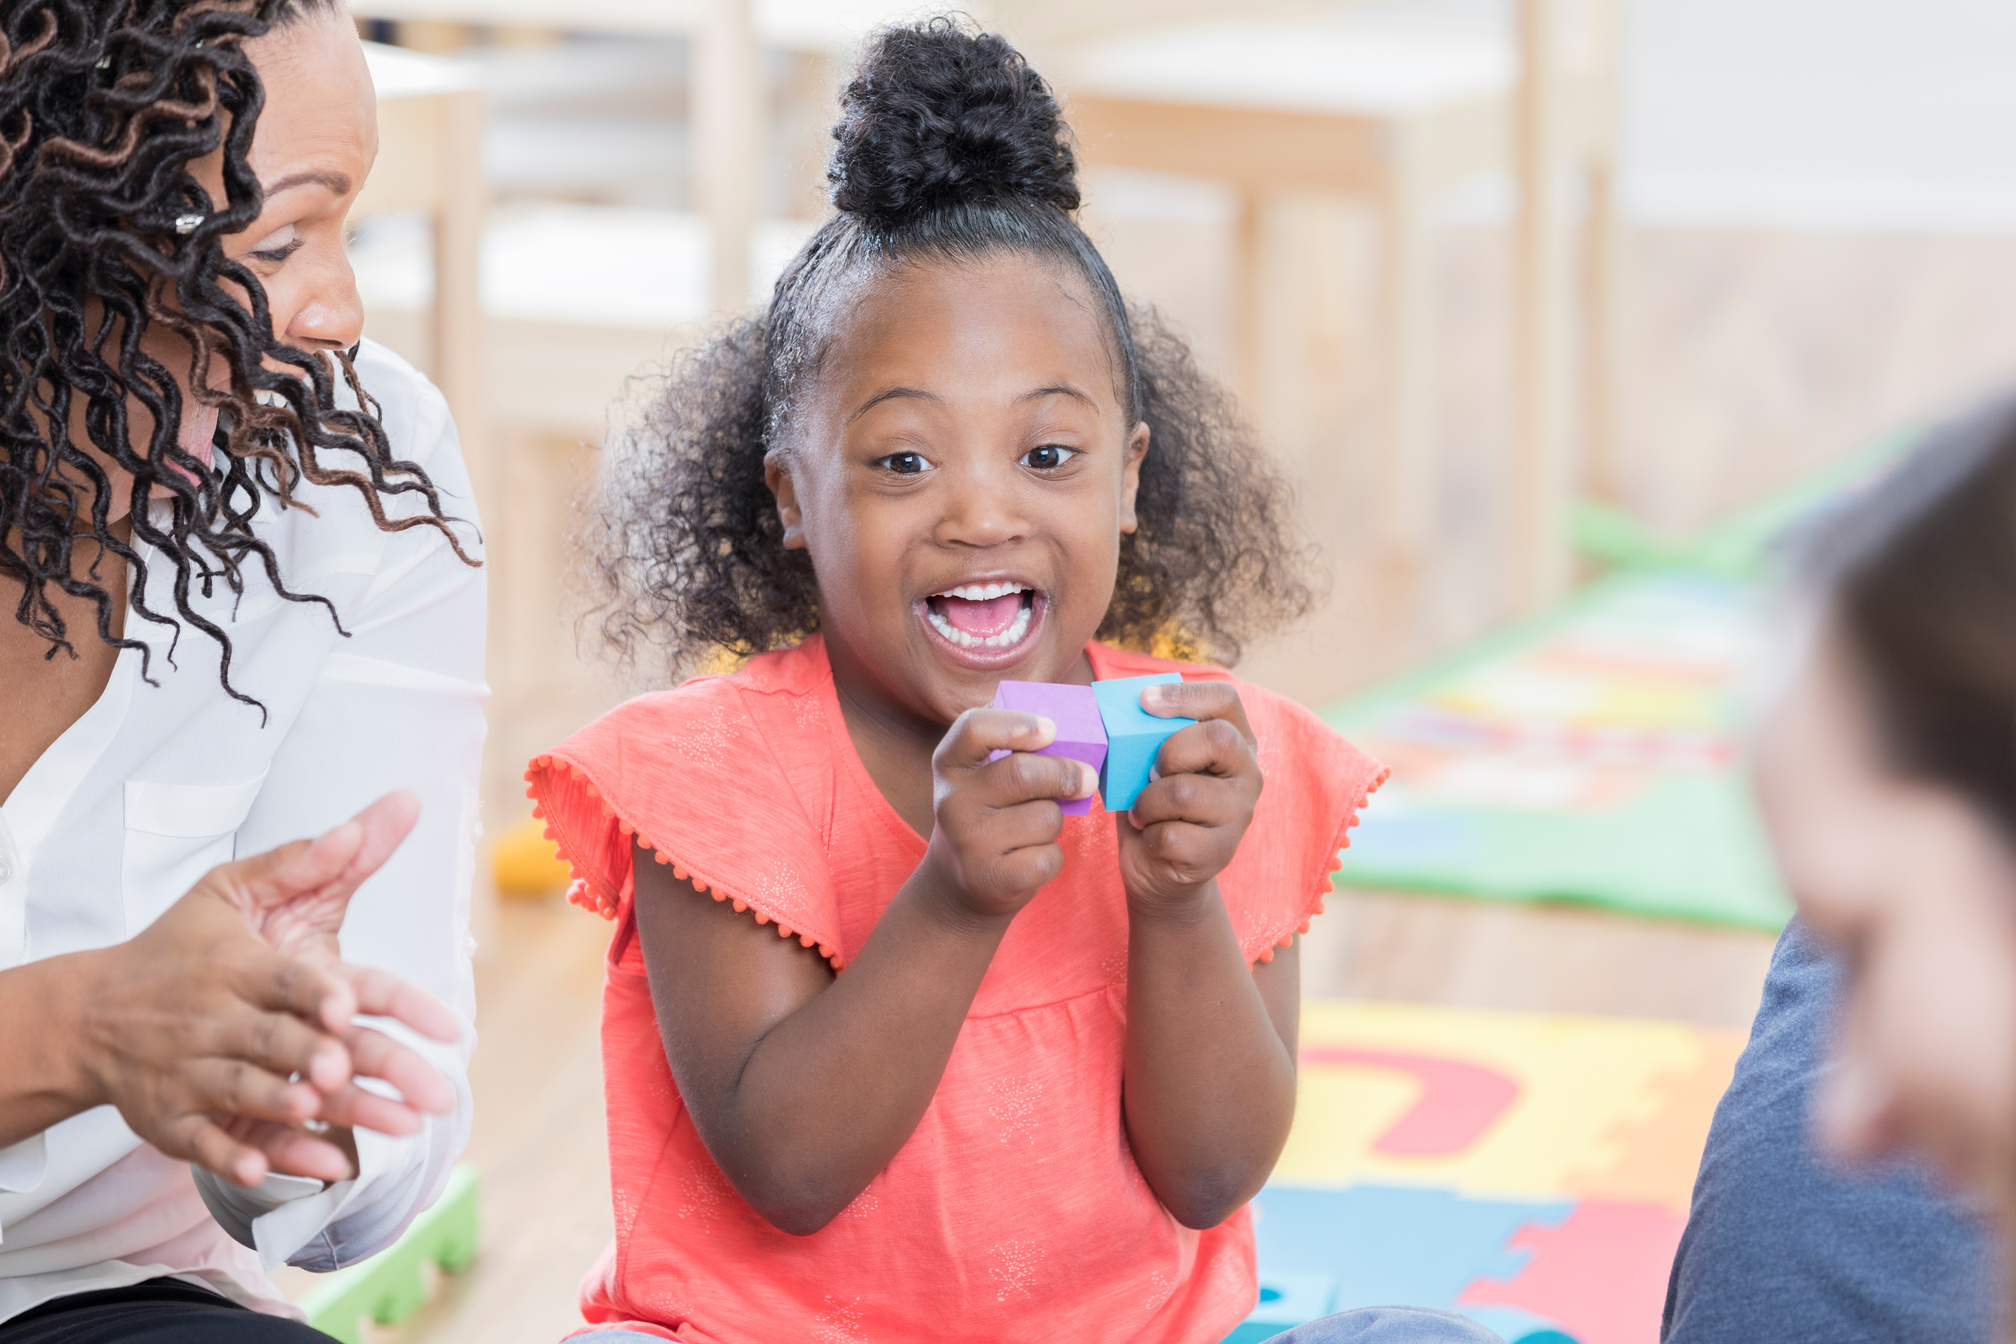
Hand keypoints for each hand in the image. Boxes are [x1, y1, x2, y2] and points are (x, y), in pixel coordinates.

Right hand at [207, 792, 458, 1173]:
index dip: (317, 993)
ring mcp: (194, 1073)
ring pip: (246, 1093)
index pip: (286, 979)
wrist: (90, 1013)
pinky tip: (281, 1174)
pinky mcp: (176, 1118)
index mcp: (238, 967)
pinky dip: (241, 1158)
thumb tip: (396, 809)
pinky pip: (209, 1142)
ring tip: (346, 1127)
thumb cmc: (180, 948)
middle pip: (278, 1043)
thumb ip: (312, 859)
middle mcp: (216, 1022)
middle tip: (356, 1074)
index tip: (352, 1007)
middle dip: (318, 1060)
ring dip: (290, 1111)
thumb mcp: (233, 891)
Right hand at [922, 707, 1100, 921]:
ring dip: (1055, 821)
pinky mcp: (990, 878)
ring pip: (1045, 817)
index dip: (1016, 723)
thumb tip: (1080, 744)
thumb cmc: (989, 814)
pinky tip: (1032, 857)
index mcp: (950, 763)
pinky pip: (1049, 857)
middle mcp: (952, 800)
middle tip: (1086, 778)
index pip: (974, 727)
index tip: (1050, 730)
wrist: (960, 880)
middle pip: (1024, 773)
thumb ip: (1018, 751)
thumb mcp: (986, 776)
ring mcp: (968, 841)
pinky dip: (1053, 856)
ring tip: (1035, 828)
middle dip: (1065, 774)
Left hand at [1116, 681, 1262, 909]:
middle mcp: (1247, 774)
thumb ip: (1147, 737)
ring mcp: (1239, 815)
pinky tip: (1152, 838)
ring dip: (1147, 802)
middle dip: (1169, 752)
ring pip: (1185, 792)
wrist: (1157, 868)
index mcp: (1235, 742)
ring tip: (1142, 811)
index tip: (1144, 700)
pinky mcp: (1220, 852)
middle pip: (1217, 739)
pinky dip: (1148, 834)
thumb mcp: (1150, 763)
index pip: (1225, 699)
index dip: (1185, 694)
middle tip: (1149, 772)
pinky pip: (1171, 834)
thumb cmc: (1153, 803)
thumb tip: (1119, 710)